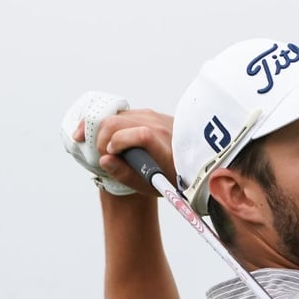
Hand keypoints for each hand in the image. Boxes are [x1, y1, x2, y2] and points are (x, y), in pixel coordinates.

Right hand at [60, 92, 175, 196]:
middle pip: (119, 121)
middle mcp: (160, 127)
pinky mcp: (151, 113)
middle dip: (102, 137)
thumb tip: (104, 160)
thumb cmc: (173, 178)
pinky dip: (113, 124)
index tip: (110, 155)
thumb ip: (126, 174)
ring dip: (104, 129)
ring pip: (119, 115)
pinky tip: (109, 137)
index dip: (119, 142)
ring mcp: (156, 116)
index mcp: (165, 147)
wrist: (197, 163)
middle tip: (102, 153)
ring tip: (102, 147)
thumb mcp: (151, 185)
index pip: (141, 135)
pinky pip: (125, 114)